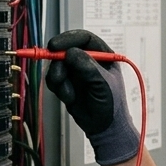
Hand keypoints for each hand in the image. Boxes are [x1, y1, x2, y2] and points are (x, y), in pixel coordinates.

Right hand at [45, 29, 138, 165]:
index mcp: (103, 55)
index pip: (84, 38)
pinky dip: (59, 89)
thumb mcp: (103, 84)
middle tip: (58, 73)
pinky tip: (70, 97)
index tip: (55, 46)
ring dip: (59, 79)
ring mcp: (76, 71)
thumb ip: (88, 67)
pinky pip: (53, 79)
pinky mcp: (66, 83)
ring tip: (70, 93)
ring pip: (56, 65)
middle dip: (58, 61)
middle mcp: (87, 60)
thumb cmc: (112, 105)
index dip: (68, 39)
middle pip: (65, 49)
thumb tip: (71, 53)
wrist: (104, 127)